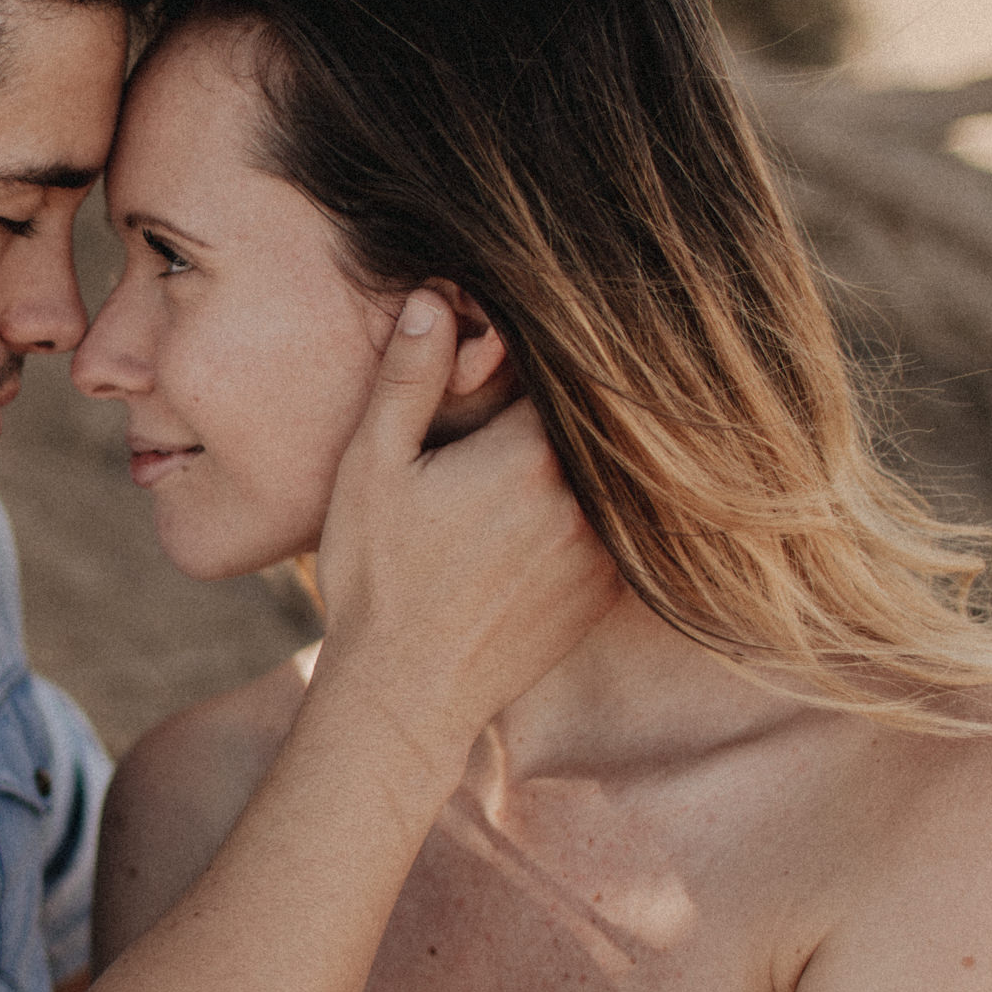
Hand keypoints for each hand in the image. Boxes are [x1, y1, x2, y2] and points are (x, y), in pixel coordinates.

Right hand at [307, 290, 614, 767]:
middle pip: (594, 419)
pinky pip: (619, 523)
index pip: (560, 371)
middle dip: (562, 402)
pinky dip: (596, 507)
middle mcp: (585, 499)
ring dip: (585, 455)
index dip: (533, 358)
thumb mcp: (371, 468)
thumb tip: (432, 298)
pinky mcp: (609, 589)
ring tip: (526, 466)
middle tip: (514, 407)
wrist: (406, 694)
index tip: (506, 359)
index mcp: (529, 454)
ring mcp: (605, 549)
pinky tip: (547, 514)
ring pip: (612, 471)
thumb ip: (409, 380)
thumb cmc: (377, 578)